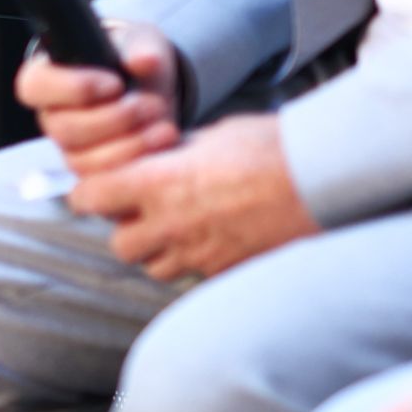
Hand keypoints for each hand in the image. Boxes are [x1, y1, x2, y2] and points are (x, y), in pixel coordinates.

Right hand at [17, 17, 183, 177]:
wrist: (153, 89)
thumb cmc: (132, 59)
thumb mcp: (140, 42)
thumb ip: (140, 47)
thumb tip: (144, 60)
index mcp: (48, 78)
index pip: (34, 87)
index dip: (72, 88)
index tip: (114, 83)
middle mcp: (52, 116)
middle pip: (62, 129)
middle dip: (112, 120)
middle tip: (147, 105)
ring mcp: (71, 149)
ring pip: (82, 161)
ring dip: (129, 145)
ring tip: (164, 126)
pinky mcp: (93, 175)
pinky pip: (105, 182)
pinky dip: (138, 165)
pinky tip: (163, 144)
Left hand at [69, 112, 317, 280]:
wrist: (323, 178)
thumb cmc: (269, 147)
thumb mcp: (210, 136)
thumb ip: (174, 154)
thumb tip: (158, 160)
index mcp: (158, 183)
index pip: (89, 198)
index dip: (89, 193)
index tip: (99, 187)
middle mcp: (172, 224)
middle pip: (120, 244)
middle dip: (126, 228)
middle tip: (143, 209)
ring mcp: (202, 254)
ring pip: (156, 267)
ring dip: (159, 250)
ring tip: (180, 226)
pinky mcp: (230, 271)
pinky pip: (197, 275)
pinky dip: (197, 262)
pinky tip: (215, 238)